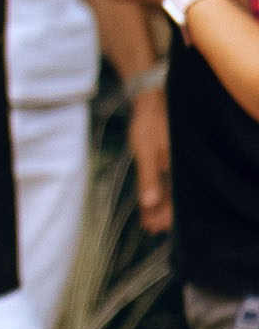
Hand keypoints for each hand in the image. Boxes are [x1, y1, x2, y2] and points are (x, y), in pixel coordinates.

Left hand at [128, 96, 172, 235]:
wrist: (150, 99)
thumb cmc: (148, 122)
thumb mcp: (145, 150)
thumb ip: (148, 177)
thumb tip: (149, 203)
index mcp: (181, 165)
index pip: (179, 197)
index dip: (169, 215)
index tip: (158, 227)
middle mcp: (183, 166)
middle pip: (177, 196)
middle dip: (163, 214)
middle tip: (151, 229)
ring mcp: (177, 162)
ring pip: (172, 190)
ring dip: (160, 206)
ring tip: (148, 223)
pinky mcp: (170, 159)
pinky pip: (166, 180)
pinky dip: (158, 192)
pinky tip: (149, 204)